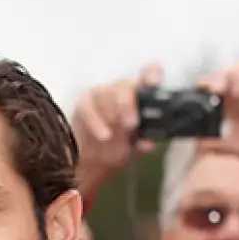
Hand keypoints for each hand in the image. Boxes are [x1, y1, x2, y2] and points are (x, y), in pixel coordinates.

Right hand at [72, 62, 162, 204]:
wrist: (85, 165)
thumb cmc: (113, 152)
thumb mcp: (132, 147)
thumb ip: (143, 141)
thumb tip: (150, 142)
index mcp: (138, 98)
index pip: (148, 76)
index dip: (152, 74)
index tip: (155, 81)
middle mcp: (120, 92)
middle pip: (126, 85)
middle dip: (131, 102)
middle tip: (134, 123)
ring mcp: (100, 95)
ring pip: (108, 92)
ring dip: (115, 111)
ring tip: (117, 133)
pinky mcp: (83, 103)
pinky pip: (89, 105)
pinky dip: (96, 120)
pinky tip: (103, 136)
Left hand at [197, 61, 238, 209]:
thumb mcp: (235, 148)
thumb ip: (217, 142)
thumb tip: (196, 139)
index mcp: (234, 104)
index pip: (218, 83)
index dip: (208, 82)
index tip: (200, 89)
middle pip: (231, 71)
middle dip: (221, 75)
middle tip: (216, 89)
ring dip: (238, 73)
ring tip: (236, 92)